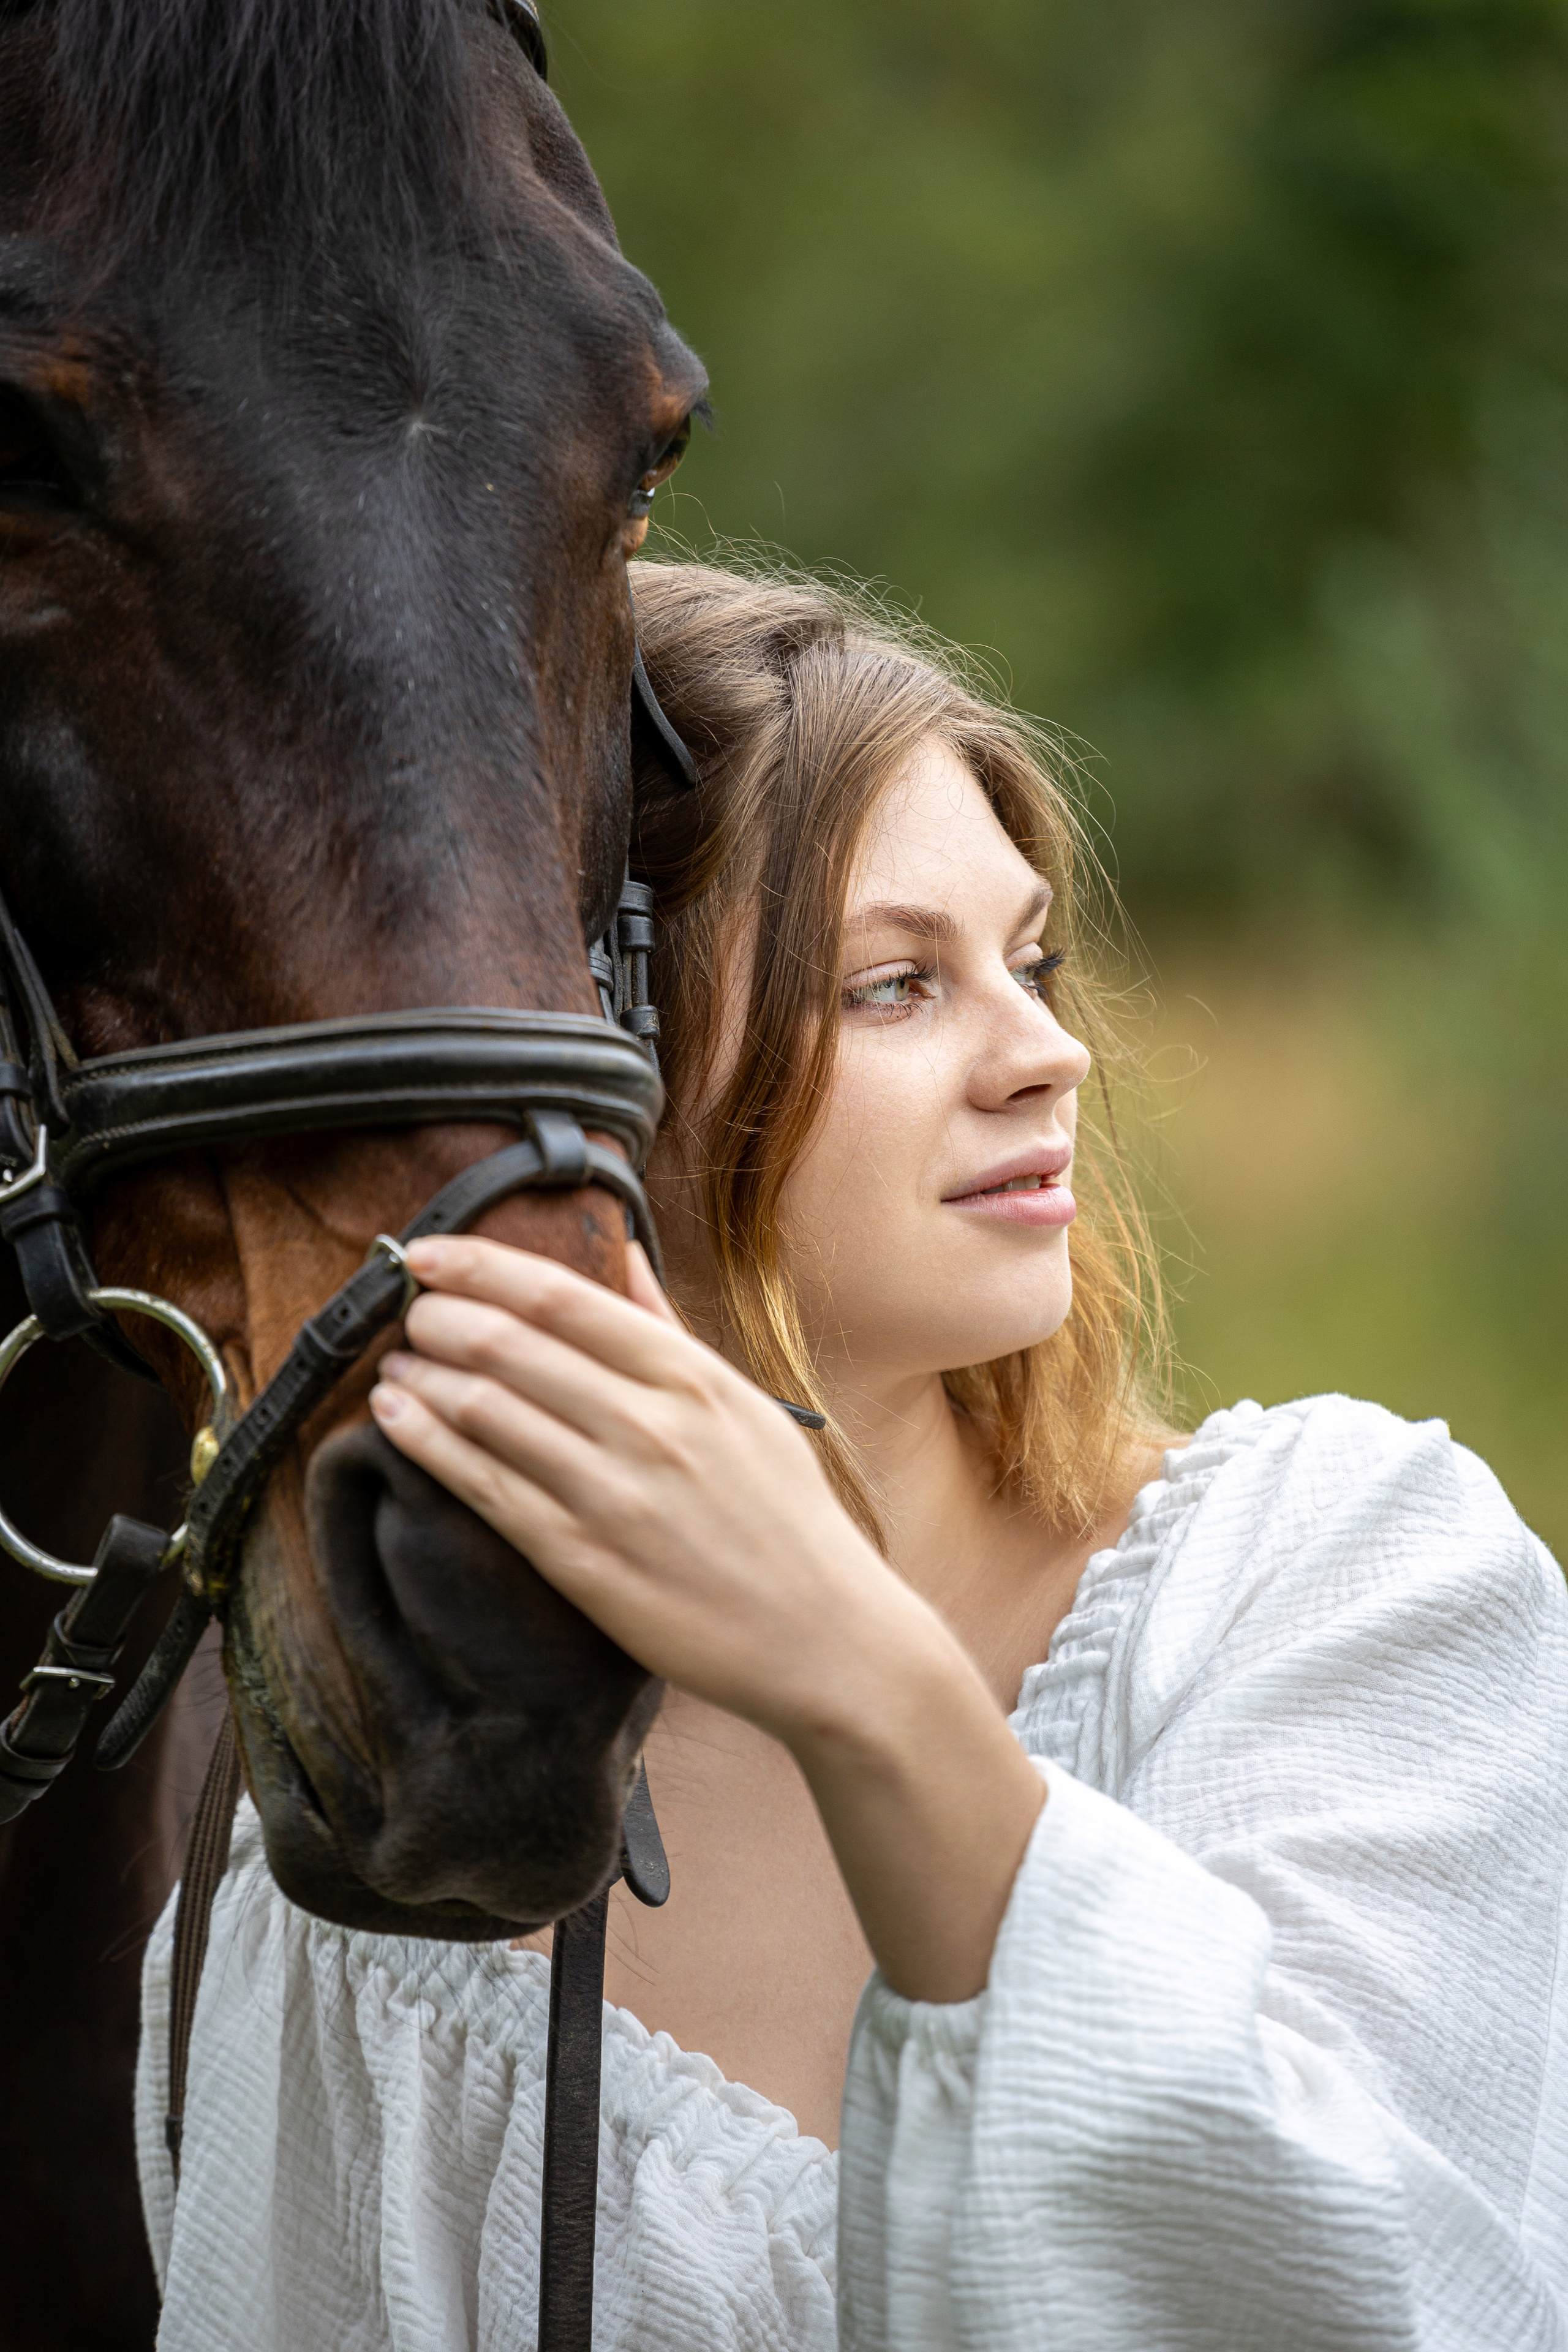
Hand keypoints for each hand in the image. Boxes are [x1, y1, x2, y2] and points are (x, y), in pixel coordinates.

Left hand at [370, 1236, 1044, 2001]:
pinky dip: (427, 1444)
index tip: (427, 1254)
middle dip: (438, 1318)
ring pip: (485, 1411)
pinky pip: (484, 1489)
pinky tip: (395, 1421)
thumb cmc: (787, 1522)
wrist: (827, 1641)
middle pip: (511, 1345)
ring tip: (393, 1365)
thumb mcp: (746, 1408)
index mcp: (691, 1378)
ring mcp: (614, 1494)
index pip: (563, 1296)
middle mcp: (650, 1425)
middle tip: (405, 1311)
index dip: (480, 1267)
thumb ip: (671, 1332)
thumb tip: (623, 1257)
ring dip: (421, 1377)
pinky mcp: (584, 1561)